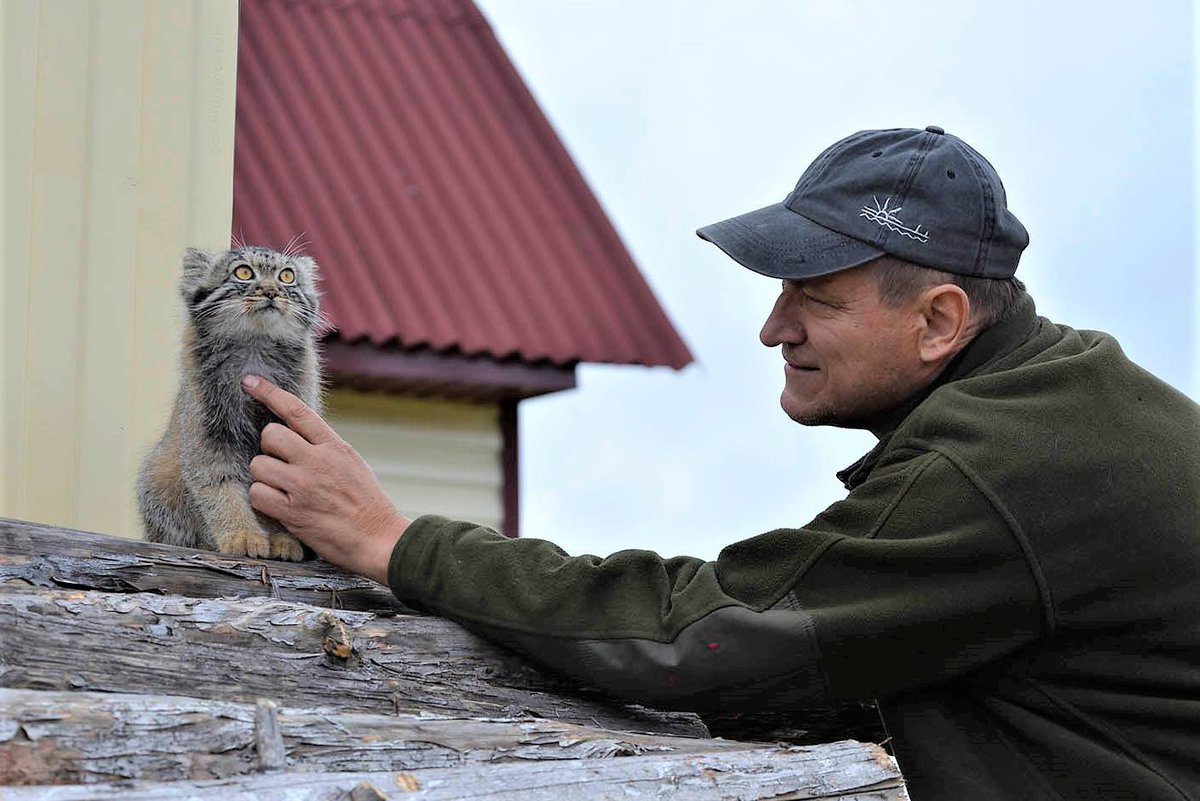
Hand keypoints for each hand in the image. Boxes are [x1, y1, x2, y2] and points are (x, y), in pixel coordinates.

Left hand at [241, 374, 409, 583]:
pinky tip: (279, 506)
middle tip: (280, 463)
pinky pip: (257, 494)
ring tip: (283, 489)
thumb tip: (295, 434)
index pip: (297, 411)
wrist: (379, 539)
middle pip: (270, 435)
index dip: (269, 392)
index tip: (249, 381)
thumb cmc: (367, 504)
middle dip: (268, 448)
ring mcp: (303, 487)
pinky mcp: (292, 513)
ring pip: (258, 465)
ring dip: (264, 477)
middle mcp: (317, 462)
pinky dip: (263, 500)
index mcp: (334, 447)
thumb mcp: (352, 464)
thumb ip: (325, 448)